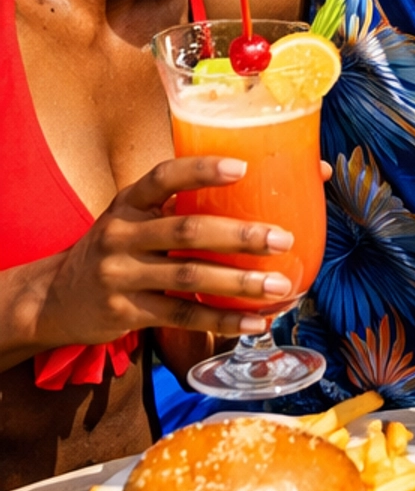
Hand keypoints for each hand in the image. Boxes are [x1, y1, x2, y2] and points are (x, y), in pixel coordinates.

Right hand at [24, 157, 297, 350]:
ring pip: (189, 278)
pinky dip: (222, 320)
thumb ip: (179, 206)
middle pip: (187, 231)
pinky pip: (182, 316)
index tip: (243, 167)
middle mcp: (122, 234)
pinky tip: (255, 322)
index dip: (202, 170)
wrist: (54, 298)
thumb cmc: (117, 248)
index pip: (164, 177)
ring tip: (280, 287)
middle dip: (240, 236)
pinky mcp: (125, 312)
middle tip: (283, 239)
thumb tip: (253, 189)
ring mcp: (121, 275)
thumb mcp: (133, 218)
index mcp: (129, 202)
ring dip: (239, 283)